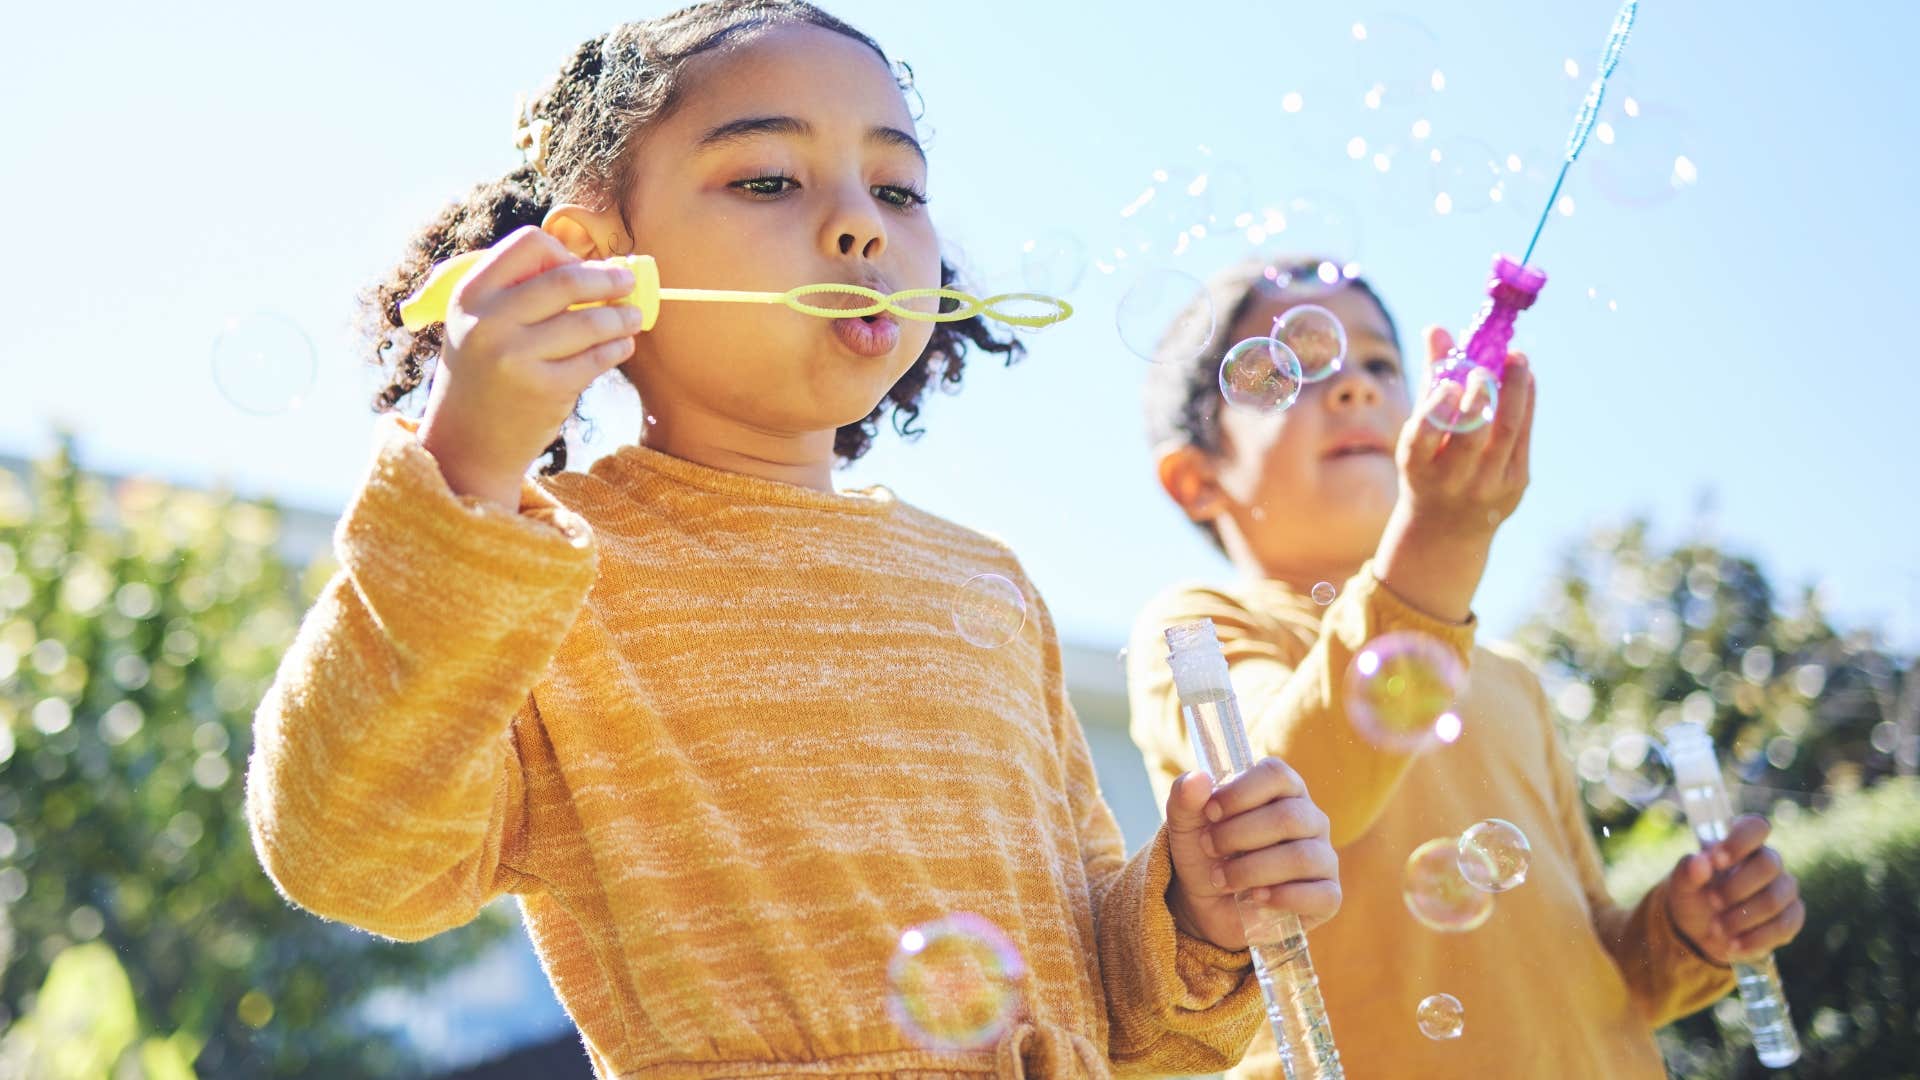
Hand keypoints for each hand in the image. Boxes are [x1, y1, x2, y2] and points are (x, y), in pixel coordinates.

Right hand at [418, 226, 646, 508]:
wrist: (467, 442)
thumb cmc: (485, 371)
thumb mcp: (481, 322)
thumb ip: (520, 291)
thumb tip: (594, 266)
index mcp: (471, 293)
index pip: (529, 244)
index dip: (564, 253)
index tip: (582, 268)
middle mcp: (489, 321)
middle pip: (567, 279)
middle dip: (608, 279)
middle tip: (628, 283)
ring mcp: (516, 357)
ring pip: (589, 322)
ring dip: (621, 317)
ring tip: (633, 318)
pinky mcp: (544, 389)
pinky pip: (596, 358)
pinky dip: (618, 347)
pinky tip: (623, 345)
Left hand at [1165, 758, 1340, 950]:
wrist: (1210, 906)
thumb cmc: (1207, 855)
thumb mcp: (1186, 827)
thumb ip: (1185, 799)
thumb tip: (1197, 778)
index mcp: (1282, 790)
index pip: (1276, 774)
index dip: (1240, 792)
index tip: (1210, 813)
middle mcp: (1310, 818)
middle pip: (1288, 817)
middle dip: (1237, 835)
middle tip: (1209, 848)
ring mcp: (1323, 857)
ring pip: (1301, 857)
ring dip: (1251, 870)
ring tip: (1222, 879)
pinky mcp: (1328, 895)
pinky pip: (1321, 894)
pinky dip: (1282, 898)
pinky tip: (1255, 898)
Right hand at [1374, 327, 1535, 621]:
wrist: (1447, 530)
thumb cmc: (1429, 465)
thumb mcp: (1419, 433)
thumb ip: (1431, 380)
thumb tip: (1437, 328)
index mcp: (1418, 467)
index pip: (1423, 440)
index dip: (1437, 412)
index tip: (1449, 385)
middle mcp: (1452, 480)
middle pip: (1471, 438)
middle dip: (1481, 400)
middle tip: (1487, 367)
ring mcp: (1488, 485)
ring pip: (1505, 434)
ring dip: (1514, 392)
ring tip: (1518, 358)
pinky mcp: (1516, 484)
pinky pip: (1524, 437)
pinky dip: (1526, 403)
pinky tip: (1526, 376)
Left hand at [1667, 815, 1805, 964]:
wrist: (1702, 932)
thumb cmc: (1694, 897)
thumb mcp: (1682, 886)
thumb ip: (1688, 871)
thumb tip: (1700, 861)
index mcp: (1741, 845)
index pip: (1756, 827)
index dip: (1741, 840)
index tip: (1716, 859)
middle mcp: (1767, 862)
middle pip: (1770, 864)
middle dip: (1737, 887)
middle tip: (1711, 902)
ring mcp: (1783, 889)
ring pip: (1776, 898)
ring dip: (1743, 917)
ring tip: (1715, 929)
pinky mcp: (1791, 917)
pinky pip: (1785, 926)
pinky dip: (1756, 938)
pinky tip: (1733, 945)